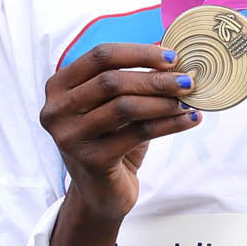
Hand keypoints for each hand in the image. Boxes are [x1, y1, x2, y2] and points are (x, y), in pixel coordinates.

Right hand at [39, 42, 197, 245]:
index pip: (99, 56)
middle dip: (155, 79)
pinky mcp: (90, 161)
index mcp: (58, 87)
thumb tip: (172, 52)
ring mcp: (69, 138)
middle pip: (111, 81)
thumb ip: (131, 79)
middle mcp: (56, 111)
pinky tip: (190, 120)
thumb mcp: (112, 105)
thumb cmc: (110, 140)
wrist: (101, 193)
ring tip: (189, 100)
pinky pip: (138, 134)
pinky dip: (169, 124)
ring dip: (163, 101)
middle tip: (188, 80)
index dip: (138, 53)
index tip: (171, 57)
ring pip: (125, 107)